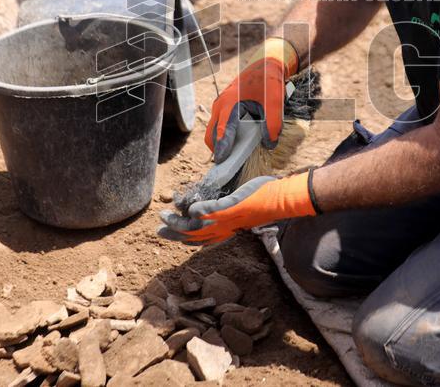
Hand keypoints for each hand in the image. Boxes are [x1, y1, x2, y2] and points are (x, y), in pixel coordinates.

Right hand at [158, 172, 316, 244]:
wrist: (281, 200)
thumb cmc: (264, 201)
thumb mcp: (241, 208)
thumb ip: (226, 208)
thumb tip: (213, 204)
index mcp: (225, 230)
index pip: (200, 238)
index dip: (183, 238)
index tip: (168, 234)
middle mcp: (225, 228)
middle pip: (194, 235)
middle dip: (174, 233)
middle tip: (158, 229)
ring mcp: (228, 218)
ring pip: (199, 225)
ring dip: (180, 223)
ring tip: (165, 217)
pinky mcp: (234, 207)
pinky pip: (214, 211)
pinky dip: (201, 211)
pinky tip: (191, 209)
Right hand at [205, 37, 298, 161]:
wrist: (265, 65)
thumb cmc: (268, 83)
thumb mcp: (275, 103)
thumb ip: (272, 125)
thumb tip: (269, 144)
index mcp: (229, 104)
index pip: (222, 132)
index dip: (222, 149)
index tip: (223, 163)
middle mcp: (220, 105)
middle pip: (211, 135)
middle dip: (218, 150)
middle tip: (229, 165)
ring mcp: (219, 105)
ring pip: (213, 130)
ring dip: (221, 143)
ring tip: (234, 155)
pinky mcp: (223, 106)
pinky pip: (218, 125)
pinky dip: (223, 135)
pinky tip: (237, 141)